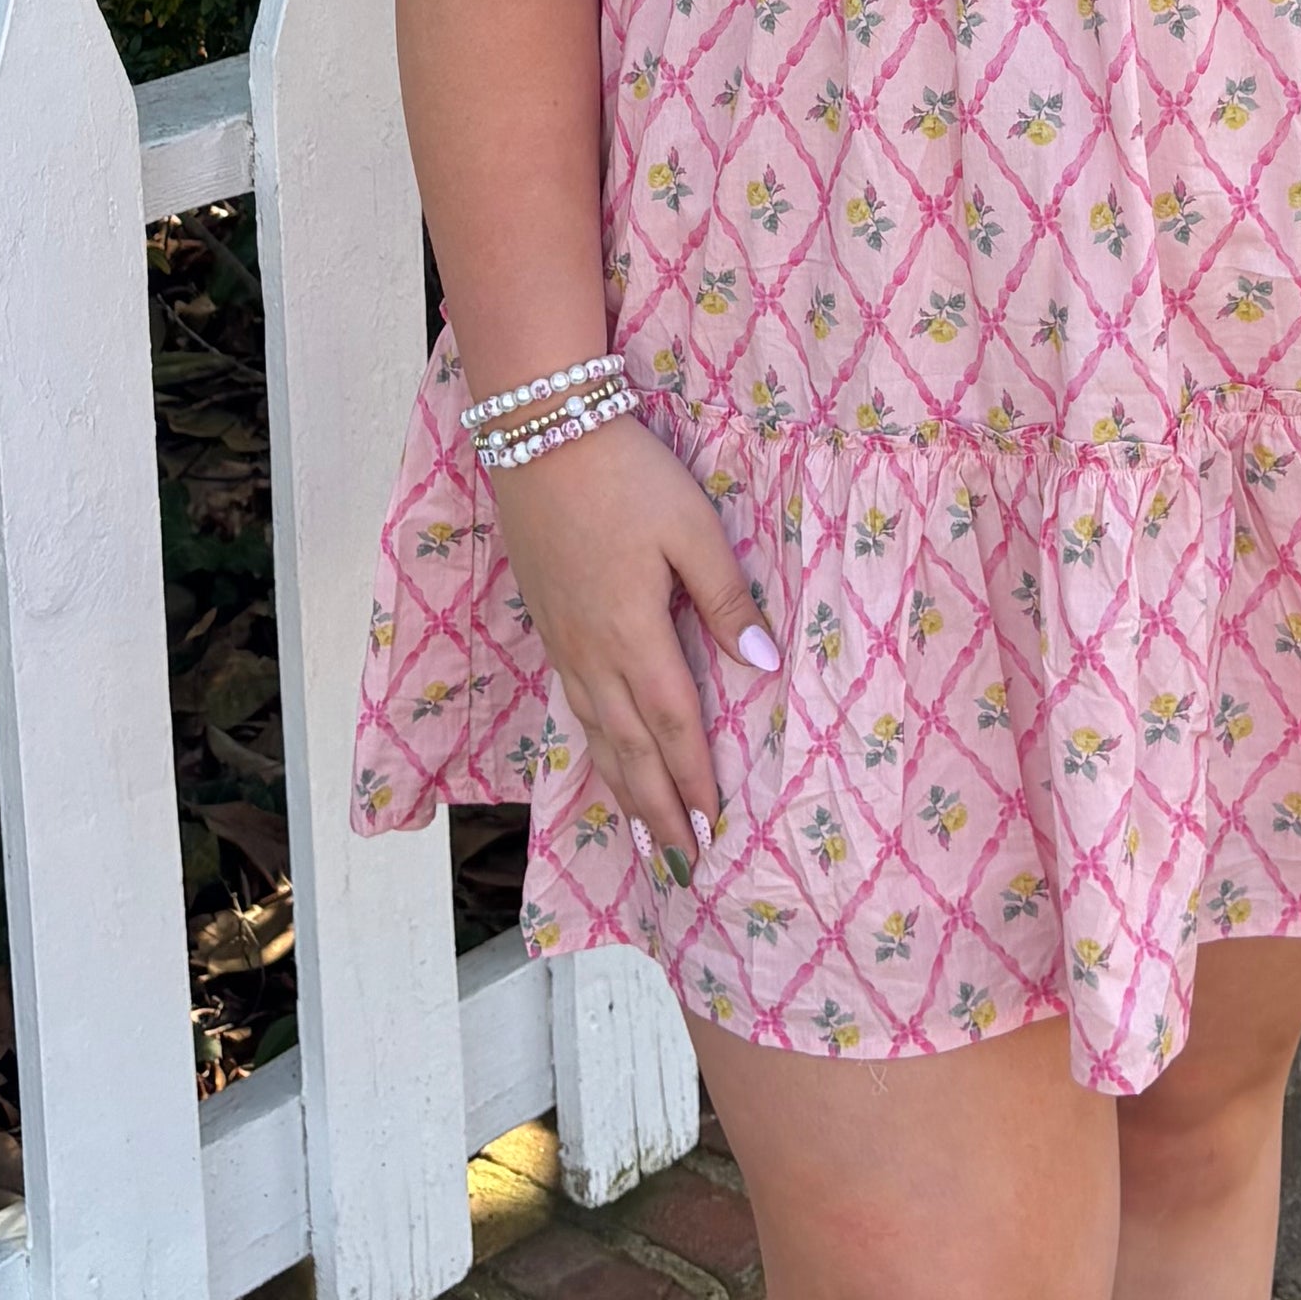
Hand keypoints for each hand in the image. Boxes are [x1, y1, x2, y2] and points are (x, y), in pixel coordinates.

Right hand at [489, 419, 775, 880]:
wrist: (540, 435)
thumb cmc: (626, 475)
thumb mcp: (692, 526)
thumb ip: (724, 595)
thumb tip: (760, 662)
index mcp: (635, 633)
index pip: (672, 725)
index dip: (694, 781)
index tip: (713, 830)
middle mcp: (594, 652)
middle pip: (629, 749)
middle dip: (656, 809)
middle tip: (680, 864)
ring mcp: (564, 641)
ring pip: (596, 734)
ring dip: (621, 790)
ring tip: (641, 835)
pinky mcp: (547, 623)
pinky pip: (573, 706)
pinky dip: (592, 747)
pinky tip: (601, 757)